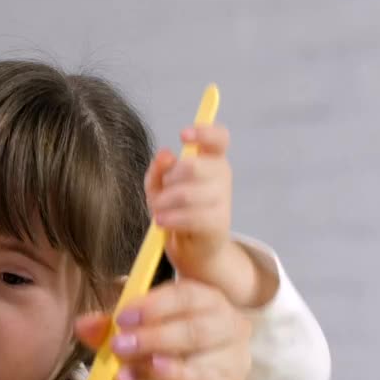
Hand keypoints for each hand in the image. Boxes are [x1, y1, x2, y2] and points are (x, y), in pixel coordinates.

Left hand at [75, 279, 250, 379]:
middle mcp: (228, 324)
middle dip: (152, 331)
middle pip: (195, 319)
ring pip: (198, 347)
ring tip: (124, 368)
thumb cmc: (152, 368)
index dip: (154, 303)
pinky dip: (175, 374)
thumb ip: (107, 330)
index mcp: (205, 301)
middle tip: (118, 344)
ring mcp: (233, 358)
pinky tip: (156, 370)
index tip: (122, 317)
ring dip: (155, 353)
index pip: (187, 292)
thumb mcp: (126, 344)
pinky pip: (202, 379)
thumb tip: (83, 324)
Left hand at [147, 124, 268, 307]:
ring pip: (187, 193)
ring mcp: (223, 199)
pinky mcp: (219, 223)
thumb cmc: (175, 210)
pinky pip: (192, 216)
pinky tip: (161, 222)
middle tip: (159, 193)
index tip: (182, 135)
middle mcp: (221, 175)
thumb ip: (159, 169)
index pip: (218, 138)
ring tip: (157, 212)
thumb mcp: (160, 187)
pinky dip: (171, 219)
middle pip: (194, 166)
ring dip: (164, 203)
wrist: (192, 248)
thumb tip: (164, 154)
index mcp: (211, 159)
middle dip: (169, 179)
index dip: (204, 132)